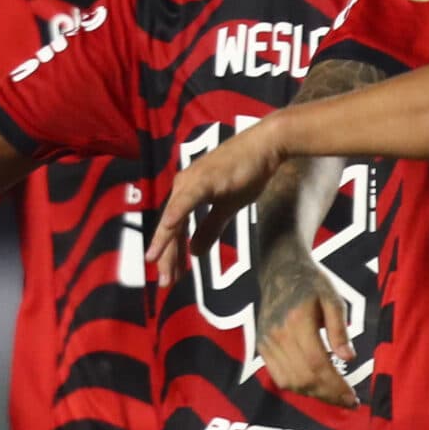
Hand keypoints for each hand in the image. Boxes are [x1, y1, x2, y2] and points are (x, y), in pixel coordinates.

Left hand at [149, 119, 288, 282]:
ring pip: (174, 219)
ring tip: (163, 268)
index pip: (175, 228)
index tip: (170, 276)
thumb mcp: (228, 206)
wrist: (265, 147)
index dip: (171, 253)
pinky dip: (175, 215)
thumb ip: (210, 228)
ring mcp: (191, 182)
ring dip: (167, 244)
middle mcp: (182, 187)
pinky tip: (167, 229)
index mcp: (187, 193)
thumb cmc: (248, 172)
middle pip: (170, 227)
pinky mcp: (203, 180)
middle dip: (168, 256)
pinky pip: (186, 202)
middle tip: (166, 282)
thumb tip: (195, 252)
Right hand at [258, 255, 358, 407]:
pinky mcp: (262, 347)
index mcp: (297, 322)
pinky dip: (298, 388)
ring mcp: (266, 343)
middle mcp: (278, 335)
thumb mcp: (333, 298)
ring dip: (315, 395)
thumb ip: (340, 329)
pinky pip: (279, 376)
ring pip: (290, 381)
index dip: (335, 385)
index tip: (353, 398)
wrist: (279, 272)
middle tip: (349, 402)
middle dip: (329, 395)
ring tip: (336, 397)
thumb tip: (349, 358)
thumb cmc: (312, 283)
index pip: (317, 364)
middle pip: (304, 377)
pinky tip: (317, 388)